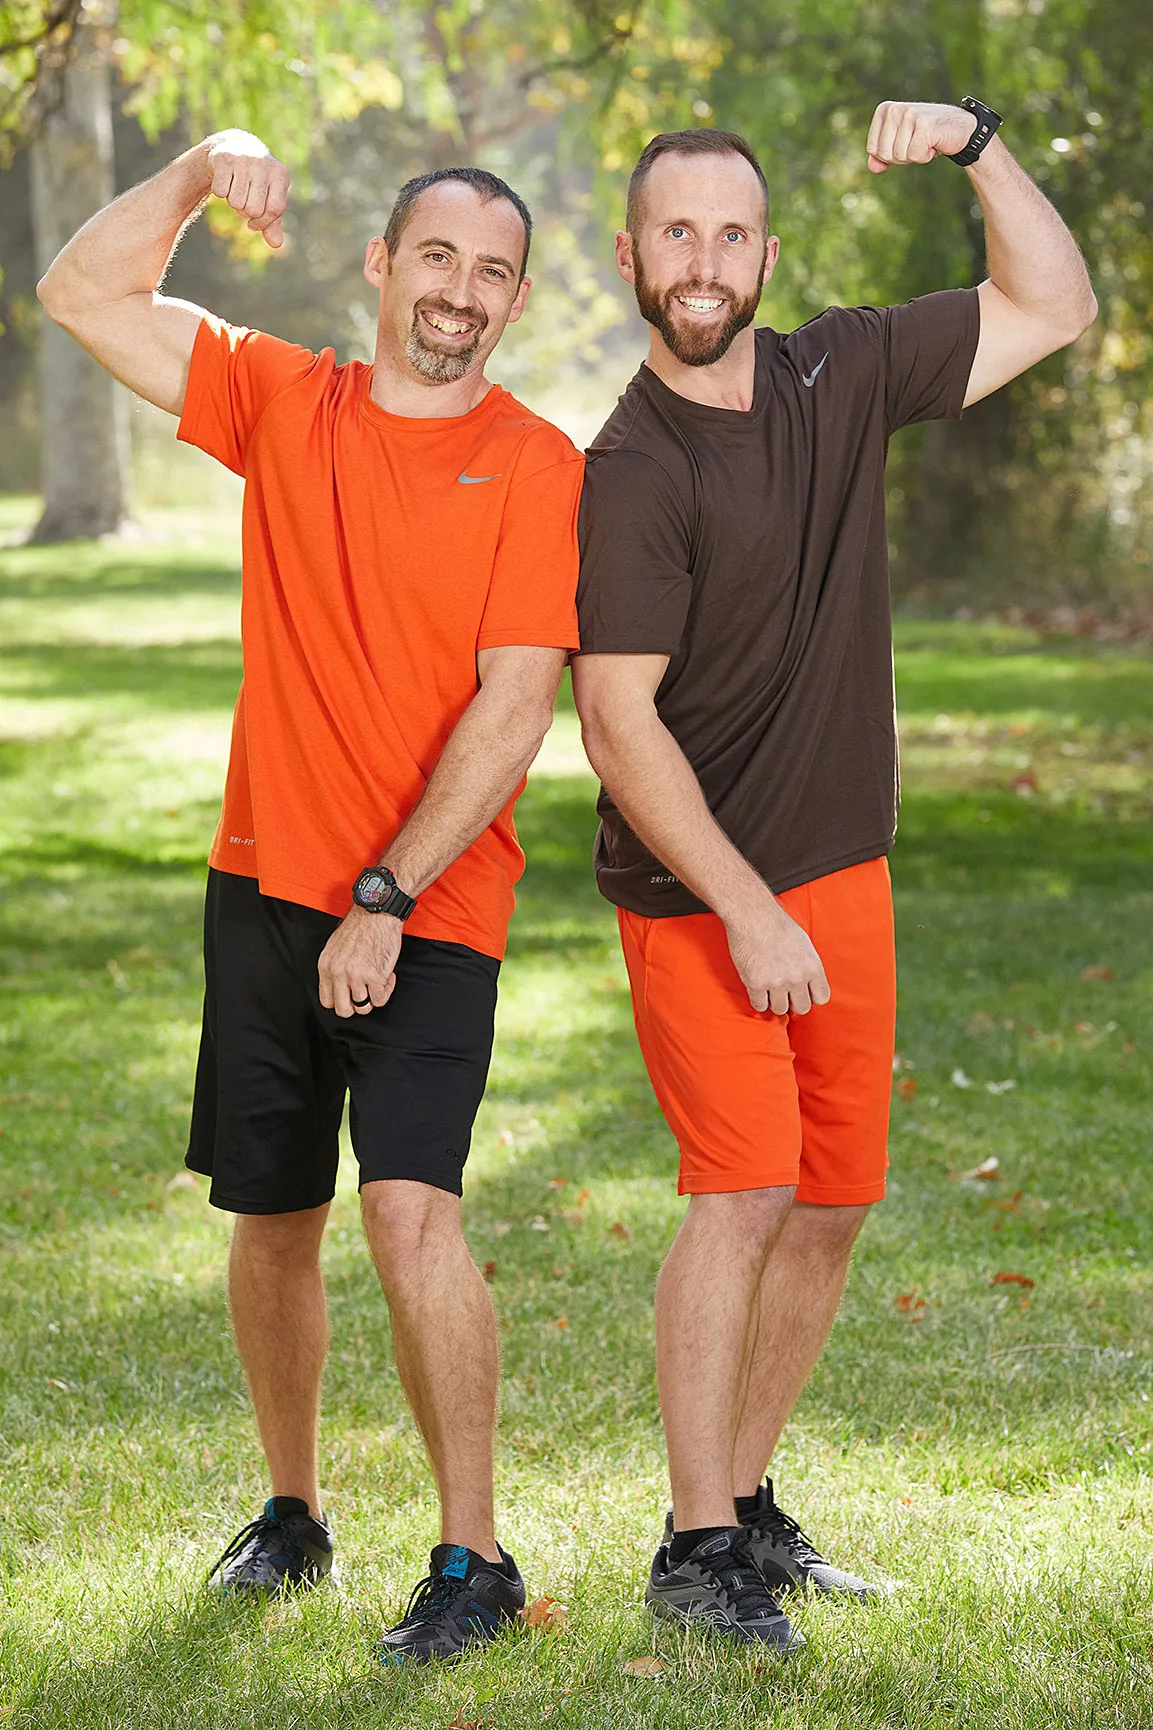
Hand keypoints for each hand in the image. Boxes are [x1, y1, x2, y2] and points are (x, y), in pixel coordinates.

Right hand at [203, 130, 289, 247]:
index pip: (274, 210)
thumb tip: (276, 244)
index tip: (253, 224)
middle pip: (254, 209)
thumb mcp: (269, 198)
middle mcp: (264, 164)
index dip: (262, 223)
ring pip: (236, 202)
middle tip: (244, 199)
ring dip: (233, 202)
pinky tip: (225, 180)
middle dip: (246, 212)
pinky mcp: (224, 158)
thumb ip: (272, 223)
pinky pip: (221, 192)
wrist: (236, 146)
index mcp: (280, 174)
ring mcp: (244, 159)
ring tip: (236, 188)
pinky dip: (220, 192)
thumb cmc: (257, 179)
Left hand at [318, 908, 400, 1017]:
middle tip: (365, 995)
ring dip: (373, 996)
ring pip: (364, 1008)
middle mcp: (339, 973)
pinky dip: (386, 991)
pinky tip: (387, 976)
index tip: (350, 996)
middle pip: (343, 1010)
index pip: (327, 1001)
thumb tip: (340, 988)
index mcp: (326, 966)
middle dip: (356, 1006)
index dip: (341, 1001)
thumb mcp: (335, 947)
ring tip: (378, 981)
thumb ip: (334, 969)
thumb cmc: (360, 925)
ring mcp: (357, 976)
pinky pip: (380, 999)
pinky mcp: (376, 976)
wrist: (377, 912)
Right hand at [724, 895, 830, 1015]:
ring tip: (769, 989)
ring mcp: (776, 982)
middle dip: (793, 1001)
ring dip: (774, 1001)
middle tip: (784, 992)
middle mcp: (797, 977)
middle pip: (802, 1008)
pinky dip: (758, 1000)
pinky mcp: (756, 984)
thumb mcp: (804, 943)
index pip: (821, 998)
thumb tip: (808, 982)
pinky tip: (757, 989)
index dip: (811, 996)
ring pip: (780, 1009)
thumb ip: (808, 965)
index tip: (802, 992)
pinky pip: (759, 1006)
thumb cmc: (776, 924)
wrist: (753, 916)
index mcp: (812, 966)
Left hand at [865, 101, 977, 174]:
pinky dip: (925, 156)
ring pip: (899, 156)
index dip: (889, 155)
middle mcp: (895, 109)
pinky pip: (914, 156)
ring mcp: (910, 115)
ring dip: (915, 156)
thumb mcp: (900, 145)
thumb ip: (882, 156)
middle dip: (901, 157)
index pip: (873, 149)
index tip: (905, 143)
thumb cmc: (926, 137)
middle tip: (917, 143)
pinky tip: (934, 143)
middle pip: (885, 154)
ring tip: (926, 141)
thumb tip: (872, 168)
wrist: (959, 129)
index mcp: (885, 110)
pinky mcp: (924, 124)